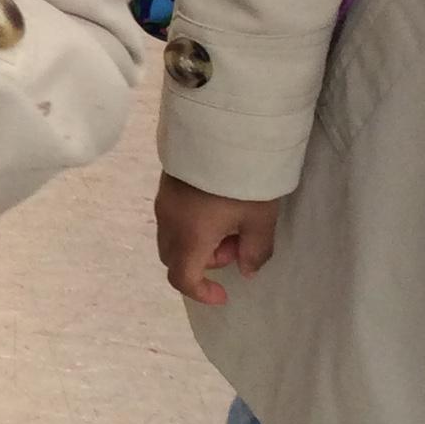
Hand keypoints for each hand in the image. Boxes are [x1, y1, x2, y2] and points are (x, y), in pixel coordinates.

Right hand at [154, 172, 279, 307]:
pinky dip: (191, 225)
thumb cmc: (242, 180)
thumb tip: (246, 270)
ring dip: (197, 242)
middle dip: (203, 262)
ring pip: (172, 237)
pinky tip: (215, 205)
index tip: (224, 293)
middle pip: (174, 258)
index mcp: (190, 237)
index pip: (182, 278)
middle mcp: (169, 222)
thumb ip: (255, 251)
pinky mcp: (166, 184)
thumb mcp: (260, 218)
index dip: (201, 292)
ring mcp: (164, 201)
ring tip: (228, 221)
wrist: (222, 129)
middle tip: (234, 244)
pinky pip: (172, 217)